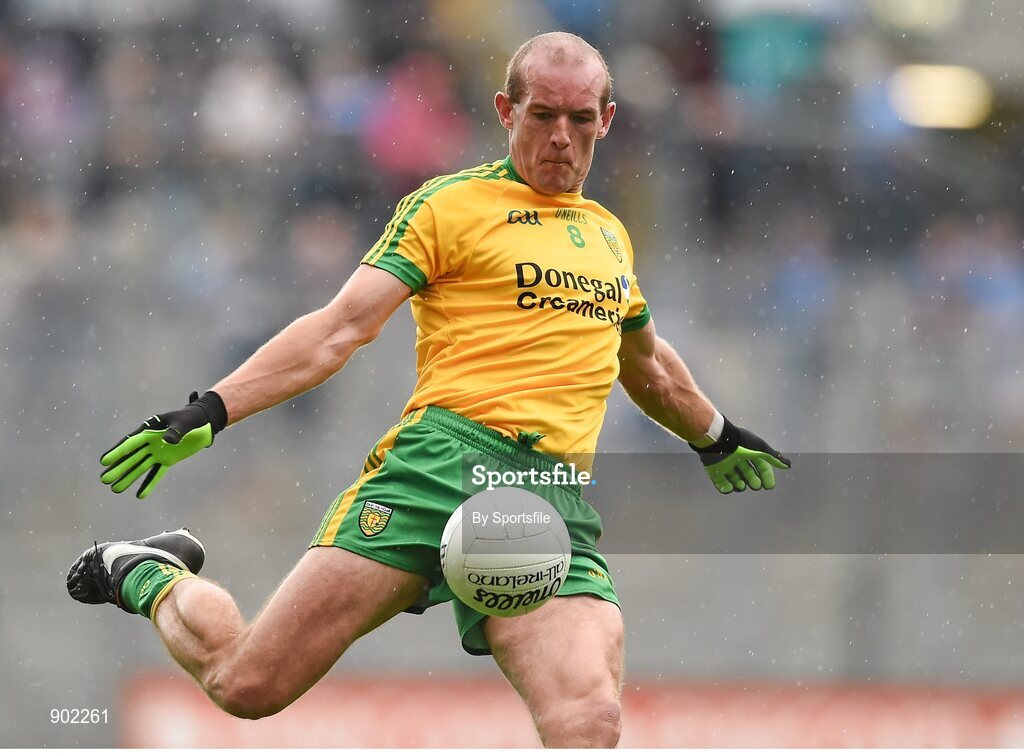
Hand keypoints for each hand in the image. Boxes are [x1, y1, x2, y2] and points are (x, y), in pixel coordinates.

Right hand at [100, 391, 226, 498]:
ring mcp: (158, 452)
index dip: (118, 452)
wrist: (203, 423)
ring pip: (140, 467)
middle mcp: (150, 442)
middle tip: (104, 480)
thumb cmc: (192, 419)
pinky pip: (156, 473)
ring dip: (128, 478)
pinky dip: (149, 484)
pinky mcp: (167, 460)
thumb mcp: (184, 423)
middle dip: (118, 468)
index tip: (105, 461)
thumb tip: (167, 440)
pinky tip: (139, 495)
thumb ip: (176, 431)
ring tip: (115, 489)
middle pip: (131, 457)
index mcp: (150, 429)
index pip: (131, 442)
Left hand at [690, 417, 790, 492]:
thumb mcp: (761, 449)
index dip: (766, 476)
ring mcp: (726, 465)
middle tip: (756, 485)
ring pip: (735, 479)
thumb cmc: (741, 444)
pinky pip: (720, 483)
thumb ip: (774, 458)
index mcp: (749, 452)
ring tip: (742, 486)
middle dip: (753, 480)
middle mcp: (737, 458)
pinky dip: (725, 488)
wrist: (718, 440)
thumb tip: (788, 465)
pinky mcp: (714, 470)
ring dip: (740, 485)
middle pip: (748, 473)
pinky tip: (730, 488)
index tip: (769, 486)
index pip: (760, 465)